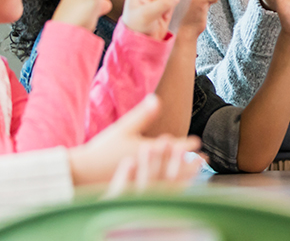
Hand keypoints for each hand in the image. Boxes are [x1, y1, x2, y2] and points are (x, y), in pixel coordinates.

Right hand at [68, 94, 201, 186]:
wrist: (83, 173)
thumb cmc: (103, 150)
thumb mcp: (123, 128)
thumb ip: (142, 115)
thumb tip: (157, 98)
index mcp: (147, 152)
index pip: (172, 148)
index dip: (187, 145)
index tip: (199, 142)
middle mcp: (148, 169)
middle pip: (176, 166)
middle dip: (191, 163)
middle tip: (206, 160)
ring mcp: (143, 182)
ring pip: (170, 180)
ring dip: (185, 176)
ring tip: (195, 173)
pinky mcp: (137, 192)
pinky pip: (160, 191)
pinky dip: (171, 188)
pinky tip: (177, 187)